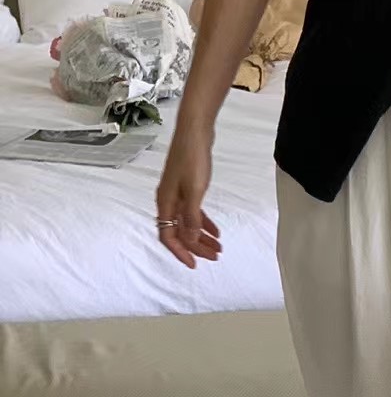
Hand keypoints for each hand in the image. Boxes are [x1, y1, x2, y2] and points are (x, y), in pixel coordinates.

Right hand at [156, 124, 221, 268]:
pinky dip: (204, 222)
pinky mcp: (188, 187)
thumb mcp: (195, 190)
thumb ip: (191, 216)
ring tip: (219, 248)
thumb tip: (188, 239)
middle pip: (179, 232)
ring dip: (202, 236)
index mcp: (165, 203)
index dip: (181, 252)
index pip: (168, 236)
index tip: (195, 264)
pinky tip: (216, 231)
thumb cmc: (193, 159)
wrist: (195, 132)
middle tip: (215, 257)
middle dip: (196, 247)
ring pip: (188, 223)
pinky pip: (194, 212)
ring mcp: (178, 194)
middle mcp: (168, 201)